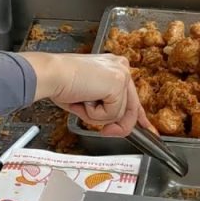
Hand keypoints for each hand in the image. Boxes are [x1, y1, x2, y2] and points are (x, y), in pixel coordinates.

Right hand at [24, 53, 152, 136]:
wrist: (51, 74)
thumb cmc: (61, 83)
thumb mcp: (88, 97)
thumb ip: (105, 106)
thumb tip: (115, 125)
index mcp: (114, 67)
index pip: (132, 95)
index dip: (138, 115)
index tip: (147, 128)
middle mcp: (122, 67)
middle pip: (131, 107)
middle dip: (121, 126)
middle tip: (107, 133)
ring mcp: (122, 75)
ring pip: (119, 114)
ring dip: (97, 116)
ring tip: (82, 101)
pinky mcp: (118, 84)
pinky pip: (112, 114)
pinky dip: (95, 114)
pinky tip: (85, 99)